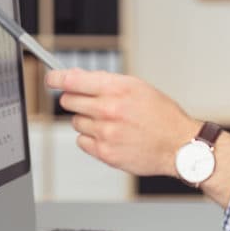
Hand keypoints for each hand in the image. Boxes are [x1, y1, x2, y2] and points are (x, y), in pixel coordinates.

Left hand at [45, 69, 200, 176]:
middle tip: (90, 102)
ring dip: (87, 120)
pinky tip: (110, 136)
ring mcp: (106, 133)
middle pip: (68, 101)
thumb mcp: (138, 87)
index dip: (56, 78)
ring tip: (110, 122)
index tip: (51, 78)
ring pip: (76, 122)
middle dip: (75, 99)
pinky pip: (82, 141)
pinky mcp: (105, 153)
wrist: (178, 145)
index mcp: (117, 89)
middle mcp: (109, 110)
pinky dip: (91, 138)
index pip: (73, 80)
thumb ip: (106, 81)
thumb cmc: (162, 116)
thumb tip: (78, 77)